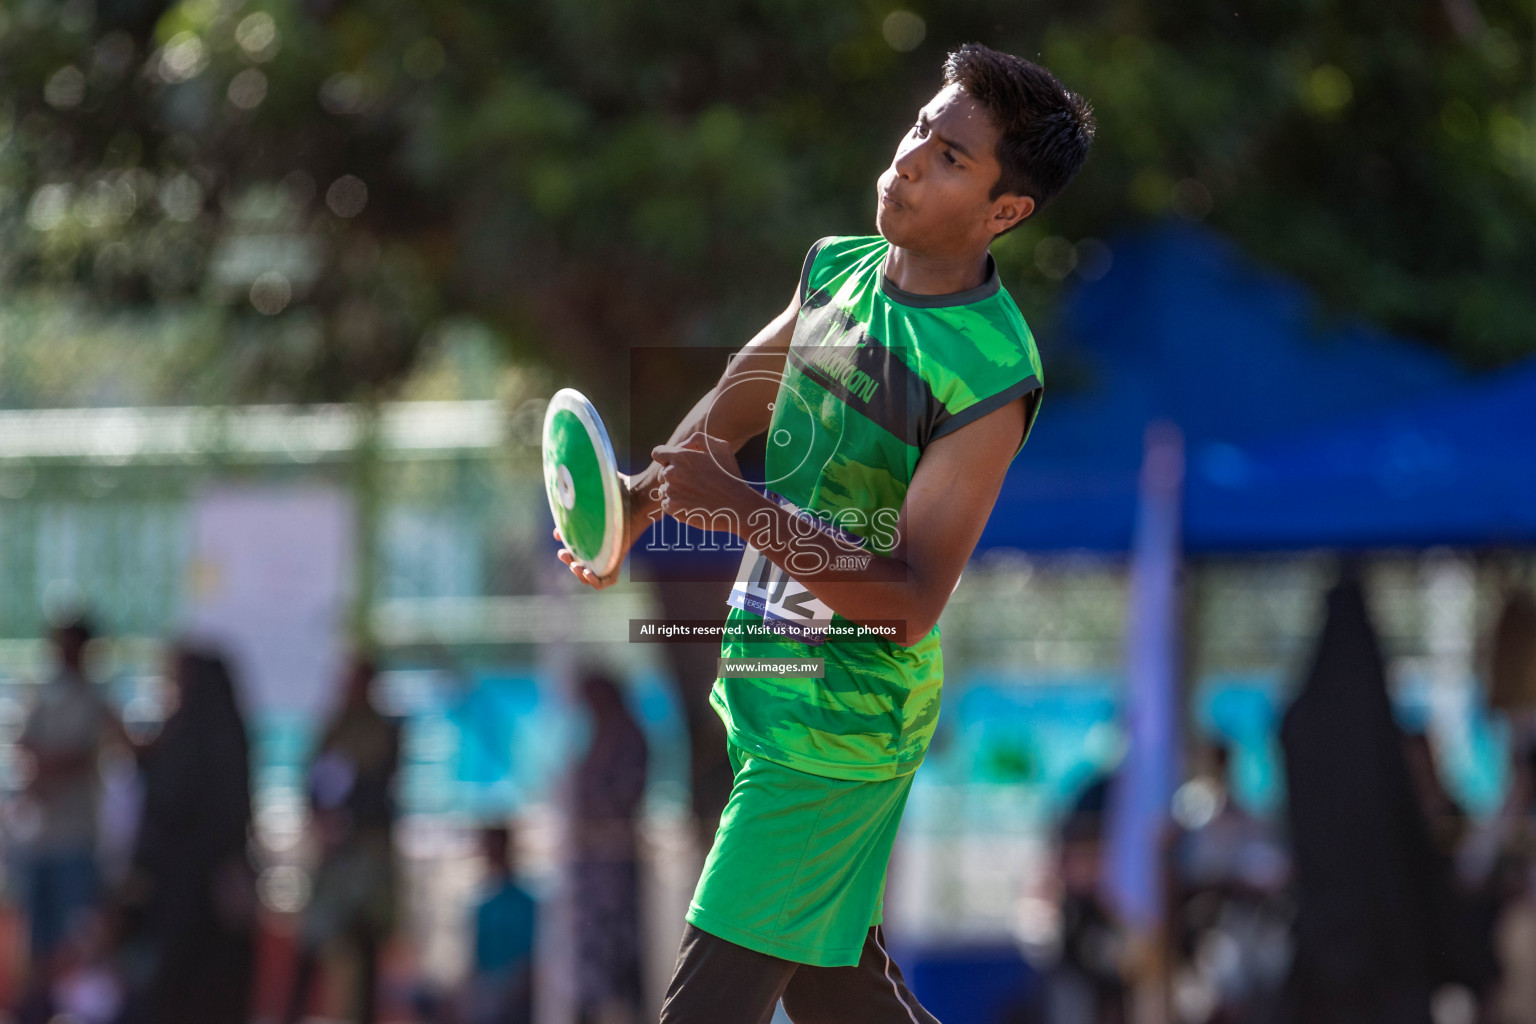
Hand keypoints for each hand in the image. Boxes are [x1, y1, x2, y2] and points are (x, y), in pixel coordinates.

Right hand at [553, 471, 650, 589]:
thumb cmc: (621, 489)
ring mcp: (610, 552)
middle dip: (568, 560)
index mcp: (596, 530)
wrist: (640, 496)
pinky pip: (609, 580)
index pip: (577, 542)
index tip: (558, 534)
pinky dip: (596, 582)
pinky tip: (587, 573)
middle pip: (581, 560)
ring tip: (574, 566)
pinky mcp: (619, 557)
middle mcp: (602, 542)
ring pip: (591, 573)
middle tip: (562, 553)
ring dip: (579, 574)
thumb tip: (560, 481)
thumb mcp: (595, 490)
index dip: (565, 542)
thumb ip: (579, 488)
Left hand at [650, 432, 752, 529]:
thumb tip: (681, 446)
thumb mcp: (720, 447)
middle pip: (662, 473)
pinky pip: (666, 504)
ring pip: (664, 489)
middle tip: (693, 482)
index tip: (676, 463)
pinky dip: (676, 505)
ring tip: (695, 494)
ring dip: (675, 490)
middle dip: (674, 475)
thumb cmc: (730, 475)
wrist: (736, 506)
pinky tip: (692, 504)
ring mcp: (670, 492)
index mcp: (680, 456)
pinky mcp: (671, 508)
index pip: (658, 453)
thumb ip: (697, 440)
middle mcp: (671, 473)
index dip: (666, 457)